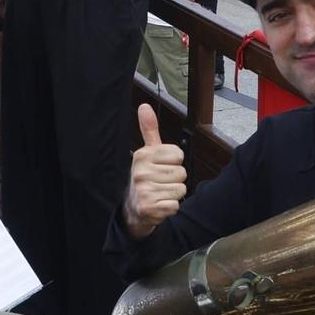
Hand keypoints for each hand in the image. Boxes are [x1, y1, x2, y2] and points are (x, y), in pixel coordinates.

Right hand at [123, 103, 186, 238]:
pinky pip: (175, 205)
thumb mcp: (146, 153)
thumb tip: (144, 106)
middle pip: (182, 173)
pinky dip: (170, 207)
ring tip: (160, 193)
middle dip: (175, 180)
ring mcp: (144, 191)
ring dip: (173, 194)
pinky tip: (159, 205)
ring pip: (180, 189)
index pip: (178, 154)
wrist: (133, 208)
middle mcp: (141, 171)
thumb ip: (149, 130)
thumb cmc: (145, 177)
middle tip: (161, 182)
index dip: (174, 162)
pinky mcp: (149, 208)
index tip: (162, 167)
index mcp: (142, 155)